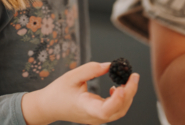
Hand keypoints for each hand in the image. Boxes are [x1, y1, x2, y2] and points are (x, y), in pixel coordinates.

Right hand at [21, 61, 139, 124]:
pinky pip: (115, 110)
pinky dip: (121, 99)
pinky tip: (117, 87)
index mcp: (86, 108)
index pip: (105, 110)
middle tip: (134, 75)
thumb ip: (91, 70)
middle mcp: (94, 117)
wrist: (49, 106)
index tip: (121, 86)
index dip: (116, 100)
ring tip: (129, 78)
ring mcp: (97, 119)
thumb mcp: (71, 76)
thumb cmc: (59, 92)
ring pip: (119, 111)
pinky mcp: (98, 116)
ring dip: (127, 95)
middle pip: (118, 110)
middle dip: (129, 92)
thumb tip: (109, 65)